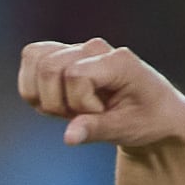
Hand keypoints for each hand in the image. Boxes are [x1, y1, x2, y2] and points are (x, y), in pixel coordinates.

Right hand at [16, 37, 184, 153]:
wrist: (153, 112)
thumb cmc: (147, 118)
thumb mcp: (127, 129)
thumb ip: (96, 130)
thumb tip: (68, 137)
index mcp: (118, 60)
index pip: (74, 75)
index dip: (80, 104)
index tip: (102, 114)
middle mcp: (95, 48)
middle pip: (48, 67)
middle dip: (57, 101)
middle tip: (83, 114)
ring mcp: (77, 48)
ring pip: (35, 60)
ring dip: (44, 94)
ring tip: (71, 108)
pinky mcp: (60, 54)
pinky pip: (31, 59)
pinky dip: (34, 87)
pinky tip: (58, 100)